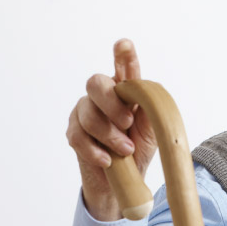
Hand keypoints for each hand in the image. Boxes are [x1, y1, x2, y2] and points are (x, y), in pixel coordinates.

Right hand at [66, 39, 156, 220]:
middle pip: (95, 84)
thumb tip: (146, 98)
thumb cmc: (139, 149)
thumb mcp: (152, 131)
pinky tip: (108, 160)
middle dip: (111, 104)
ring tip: (126, 150)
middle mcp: (102, 96)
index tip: (124, 44)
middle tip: (127, 122)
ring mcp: (84, 112)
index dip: (123, 56)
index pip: (124, 68)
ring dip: (110, 135)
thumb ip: (150, 111)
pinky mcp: (74, 132)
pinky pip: (79, 136)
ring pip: (88, 113)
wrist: (123, 181)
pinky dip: (96, 151)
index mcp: (126, 92)